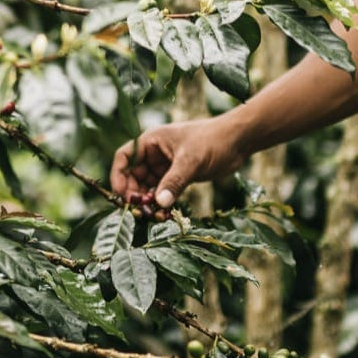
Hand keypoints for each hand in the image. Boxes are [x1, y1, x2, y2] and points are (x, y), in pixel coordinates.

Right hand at [109, 119, 246, 209]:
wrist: (238, 141)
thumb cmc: (213, 141)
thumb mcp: (191, 160)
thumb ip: (174, 181)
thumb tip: (158, 203)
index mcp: (152, 141)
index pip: (124, 157)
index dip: (118, 176)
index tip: (122, 196)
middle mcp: (155, 153)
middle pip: (133, 176)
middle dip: (134, 194)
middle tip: (140, 212)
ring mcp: (166, 165)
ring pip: (147, 186)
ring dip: (148, 202)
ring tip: (154, 216)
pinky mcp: (178, 176)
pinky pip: (162, 192)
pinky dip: (161, 202)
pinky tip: (164, 214)